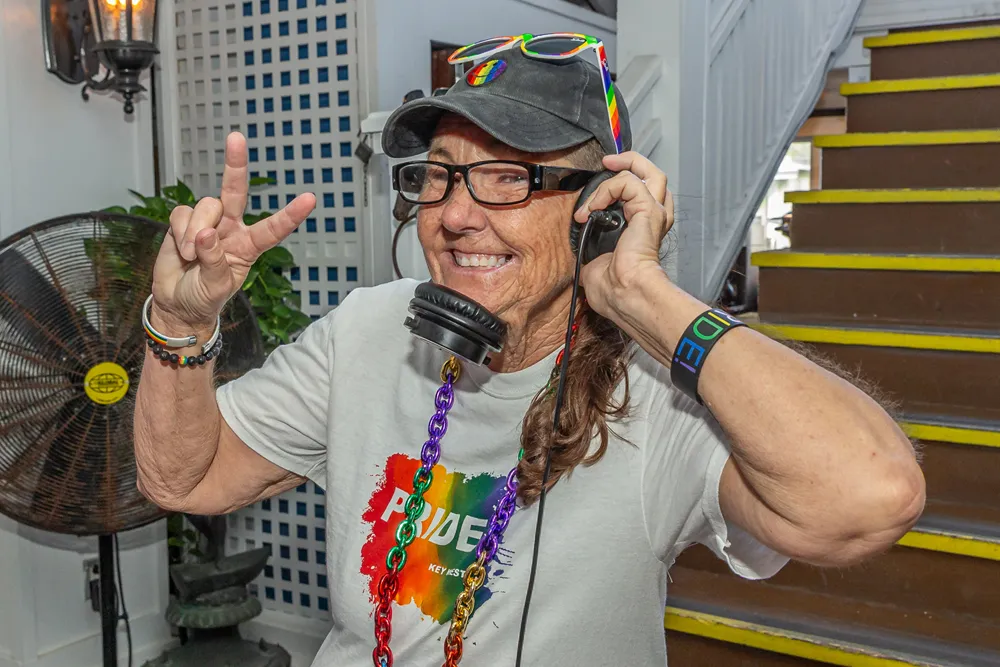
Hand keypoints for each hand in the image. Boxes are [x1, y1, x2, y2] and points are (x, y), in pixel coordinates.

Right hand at [150, 132, 315, 334]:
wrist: (177, 302)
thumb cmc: (204, 297)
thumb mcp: (215, 287)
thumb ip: (214, 262)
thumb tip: (206, 234)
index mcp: (249, 246)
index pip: (273, 228)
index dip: (291, 215)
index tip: (309, 199)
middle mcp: (231, 228)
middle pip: (235, 191)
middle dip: (235, 165)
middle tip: (236, 138)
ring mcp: (208, 222)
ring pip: (205, 206)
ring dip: (195, 230)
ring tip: (191, 255)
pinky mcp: (184, 221)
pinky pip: (181, 213)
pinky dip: (179, 230)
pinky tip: (181, 249)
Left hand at [573, 151, 673, 318]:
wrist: (624, 293)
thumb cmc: (614, 288)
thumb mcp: (595, 260)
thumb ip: (591, 245)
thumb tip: (579, 245)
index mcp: (642, 231)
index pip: (641, 195)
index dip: (621, 186)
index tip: (596, 193)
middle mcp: (652, 220)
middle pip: (654, 176)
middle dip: (632, 162)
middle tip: (609, 162)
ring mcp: (654, 214)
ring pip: (650, 172)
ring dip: (622, 167)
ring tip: (605, 167)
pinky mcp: (649, 211)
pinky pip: (629, 182)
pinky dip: (607, 189)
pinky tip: (593, 206)